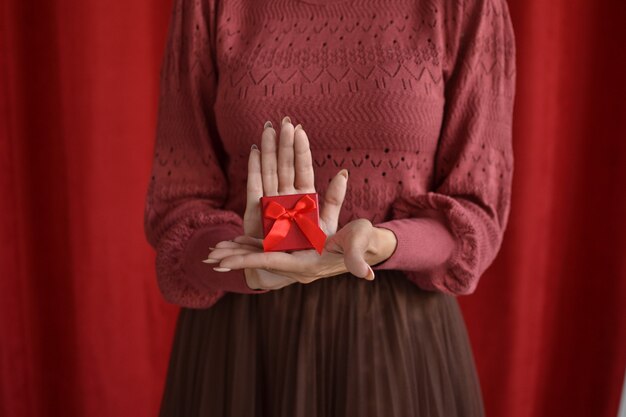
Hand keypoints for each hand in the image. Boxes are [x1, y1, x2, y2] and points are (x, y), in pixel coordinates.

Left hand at [208, 219, 396, 282]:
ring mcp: (295, 257)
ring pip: (261, 255)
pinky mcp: (296, 250)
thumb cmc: (364, 241)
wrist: (369, 245)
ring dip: (239, 253)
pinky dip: (252, 246)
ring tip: (215, 252)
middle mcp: (296, 263)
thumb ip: (357, 258)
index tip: (223, 262)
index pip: (269, 262)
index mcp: (306, 263)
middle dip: (234, 259)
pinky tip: (239, 241)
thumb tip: (366, 275)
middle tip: (208, 258)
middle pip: (259, 260)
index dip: (245, 261)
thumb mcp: (359, 243)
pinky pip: (270, 248)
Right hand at [242, 117, 345, 236]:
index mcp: (306, 197)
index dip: (301, 149)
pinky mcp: (258, 211)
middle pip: (285, 164)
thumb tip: (344, 173)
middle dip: (283, 143)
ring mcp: (272, 201)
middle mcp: (288, 195)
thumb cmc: (314, 248)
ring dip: (267, 149)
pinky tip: (254, 150)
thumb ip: (335, 199)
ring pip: (269, 169)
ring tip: (267, 128)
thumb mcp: (329, 225)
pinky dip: (254, 168)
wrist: (296, 269)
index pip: (303, 168)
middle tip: (284, 120)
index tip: (299, 129)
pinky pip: (255, 186)